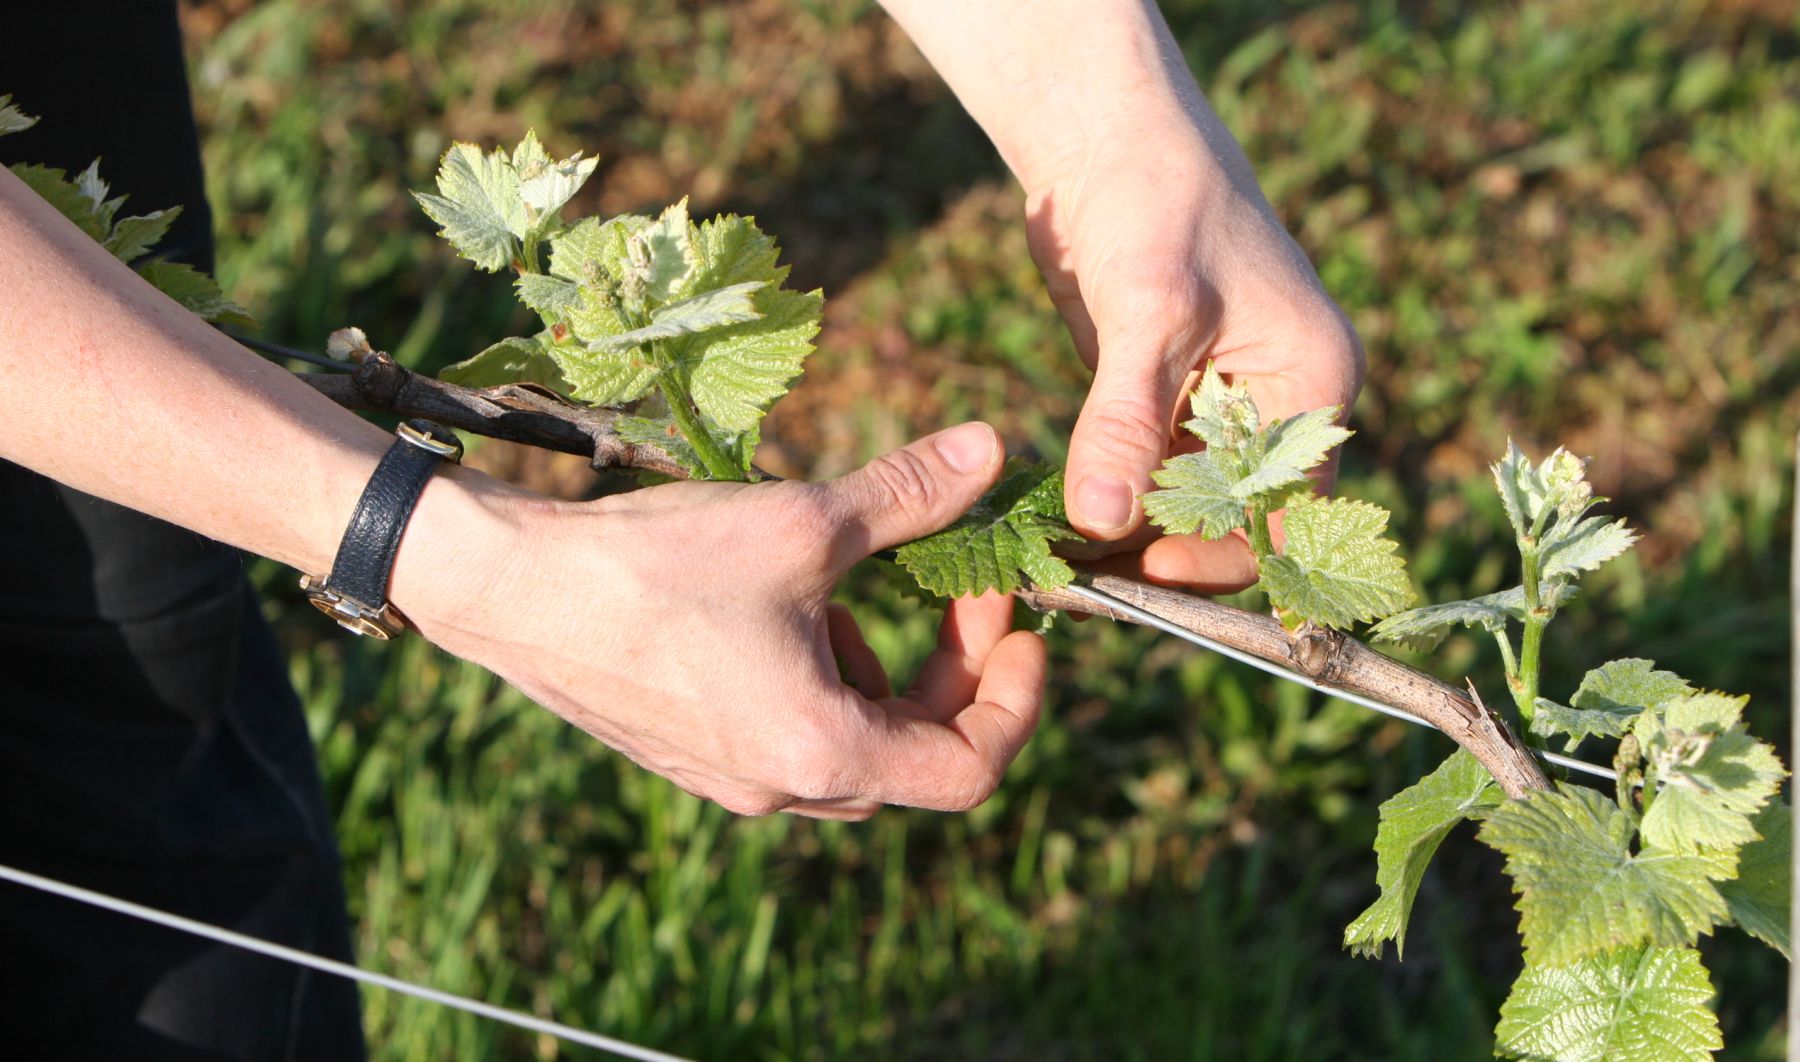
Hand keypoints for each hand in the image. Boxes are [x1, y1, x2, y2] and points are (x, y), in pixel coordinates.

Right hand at [396, 422, 1045, 819]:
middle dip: (955, 668)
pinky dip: (824, 675)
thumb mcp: (799, 522)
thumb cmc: (651, 565)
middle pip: (918, 757)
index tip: (1020, 626)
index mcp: (821, 750)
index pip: (971, 768)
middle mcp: (781, 787)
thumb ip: (908, 495)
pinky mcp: (694, 755)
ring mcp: (732, 779)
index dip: (1016, 699)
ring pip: (856, 744)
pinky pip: (794, 732)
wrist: (506, 590)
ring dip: (884, 669)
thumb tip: (991, 447)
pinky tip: (790, 599)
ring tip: (858, 580)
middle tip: (958, 583)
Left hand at [1028, 118, 1364, 591]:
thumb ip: (1125, 421)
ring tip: (1059, 557)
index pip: (1285, 509)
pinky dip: (1104, 496)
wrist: (1104, 137)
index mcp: (1311, 384)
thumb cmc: (1153, 197)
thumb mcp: (1147, 310)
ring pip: (1180, 501)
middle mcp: (1276, 404)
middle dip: (1166, 550)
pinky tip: (1056, 522)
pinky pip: (1139, 470)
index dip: (1222, 553)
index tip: (1144, 573)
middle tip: (1085, 580)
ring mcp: (1216, 405)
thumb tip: (1101, 520)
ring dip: (1126, 532)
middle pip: (1232, 517)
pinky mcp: (1160, 398)